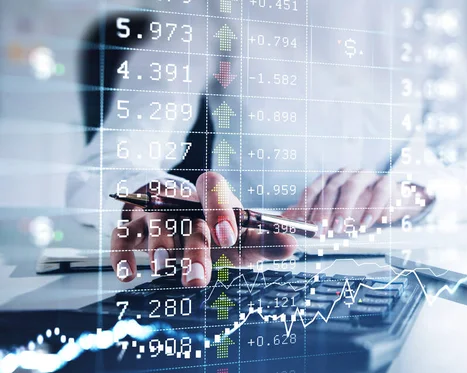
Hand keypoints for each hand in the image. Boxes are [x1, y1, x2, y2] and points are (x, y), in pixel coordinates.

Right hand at [110, 172, 296, 285]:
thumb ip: (267, 241)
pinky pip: (120, 237)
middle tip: (198, 279)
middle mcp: (182, 201)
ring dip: (158, 247)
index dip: (219, 207)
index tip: (228, 237)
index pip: (212, 186)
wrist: (181, 226)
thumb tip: (293, 243)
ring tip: (164, 268)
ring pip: (153, 223)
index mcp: (210, 197)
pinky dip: (122, 255)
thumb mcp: (243, 239)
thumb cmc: (216, 234)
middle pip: (185, 216)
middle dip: (192, 248)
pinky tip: (130, 275)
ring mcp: (154, 214)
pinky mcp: (131, 230)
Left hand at [284, 170, 423, 234]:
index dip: (306, 206)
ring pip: (352, 187)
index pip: (314, 189)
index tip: (302, 224)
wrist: (392, 201)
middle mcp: (346, 174)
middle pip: (331, 188)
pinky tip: (366, 224)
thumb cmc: (360, 206)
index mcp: (330, 179)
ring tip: (340, 228)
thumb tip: (286, 220)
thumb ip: (312, 214)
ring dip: (344, 209)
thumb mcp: (334, 212)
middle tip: (320, 230)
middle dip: (323, 211)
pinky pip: (378, 192)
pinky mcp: (386, 182)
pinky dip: (371, 209)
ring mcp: (366, 176)